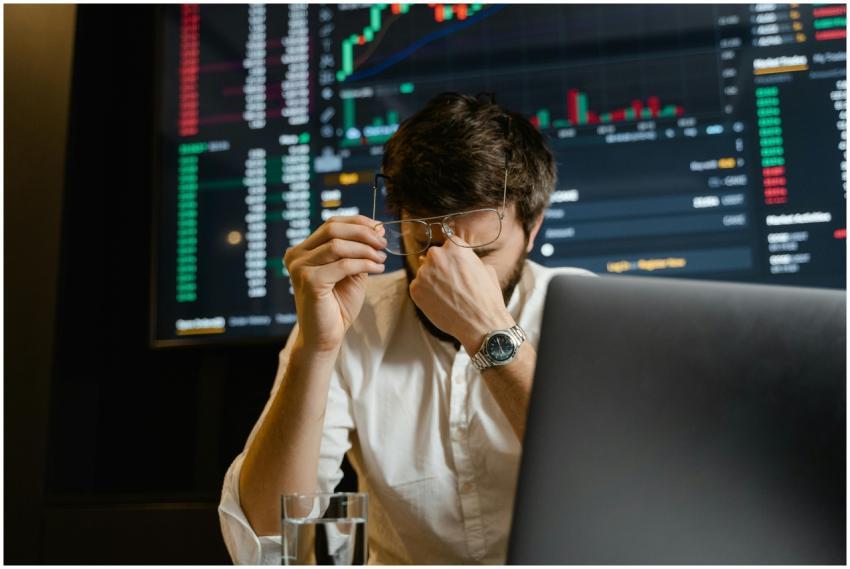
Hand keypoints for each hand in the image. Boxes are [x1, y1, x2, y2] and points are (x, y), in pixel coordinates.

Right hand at [284, 215, 386, 352]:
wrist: (326, 337)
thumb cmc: (337, 306)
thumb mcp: (351, 272)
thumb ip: (359, 251)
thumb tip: (377, 227)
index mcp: (303, 251)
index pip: (331, 224)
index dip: (357, 222)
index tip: (379, 229)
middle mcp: (297, 256)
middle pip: (332, 229)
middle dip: (363, 233)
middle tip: (383, 244)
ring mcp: (300, 268)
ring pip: (338, 246)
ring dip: (366, 250)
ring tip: (382, 258)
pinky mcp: (310, 281)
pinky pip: (343, 265)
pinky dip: (364, 264)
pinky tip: (378, 268)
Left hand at [408, 238, 514, 353]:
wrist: (480, 323)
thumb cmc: (486, 297)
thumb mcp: (485, 269)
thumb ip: (469, 259)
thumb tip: (462, 260)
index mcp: (454, 247)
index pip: (448, 245)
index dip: (453, 258)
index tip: (456, 267)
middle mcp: (436, 256)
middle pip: (434, 257)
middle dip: (441, 267)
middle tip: (451, 282)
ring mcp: (423, 273)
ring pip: (425, 272)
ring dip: (432, 280)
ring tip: (447, 295)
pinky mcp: (415, 289)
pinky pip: (418, 287)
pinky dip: (426, 294)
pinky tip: (439, 302)